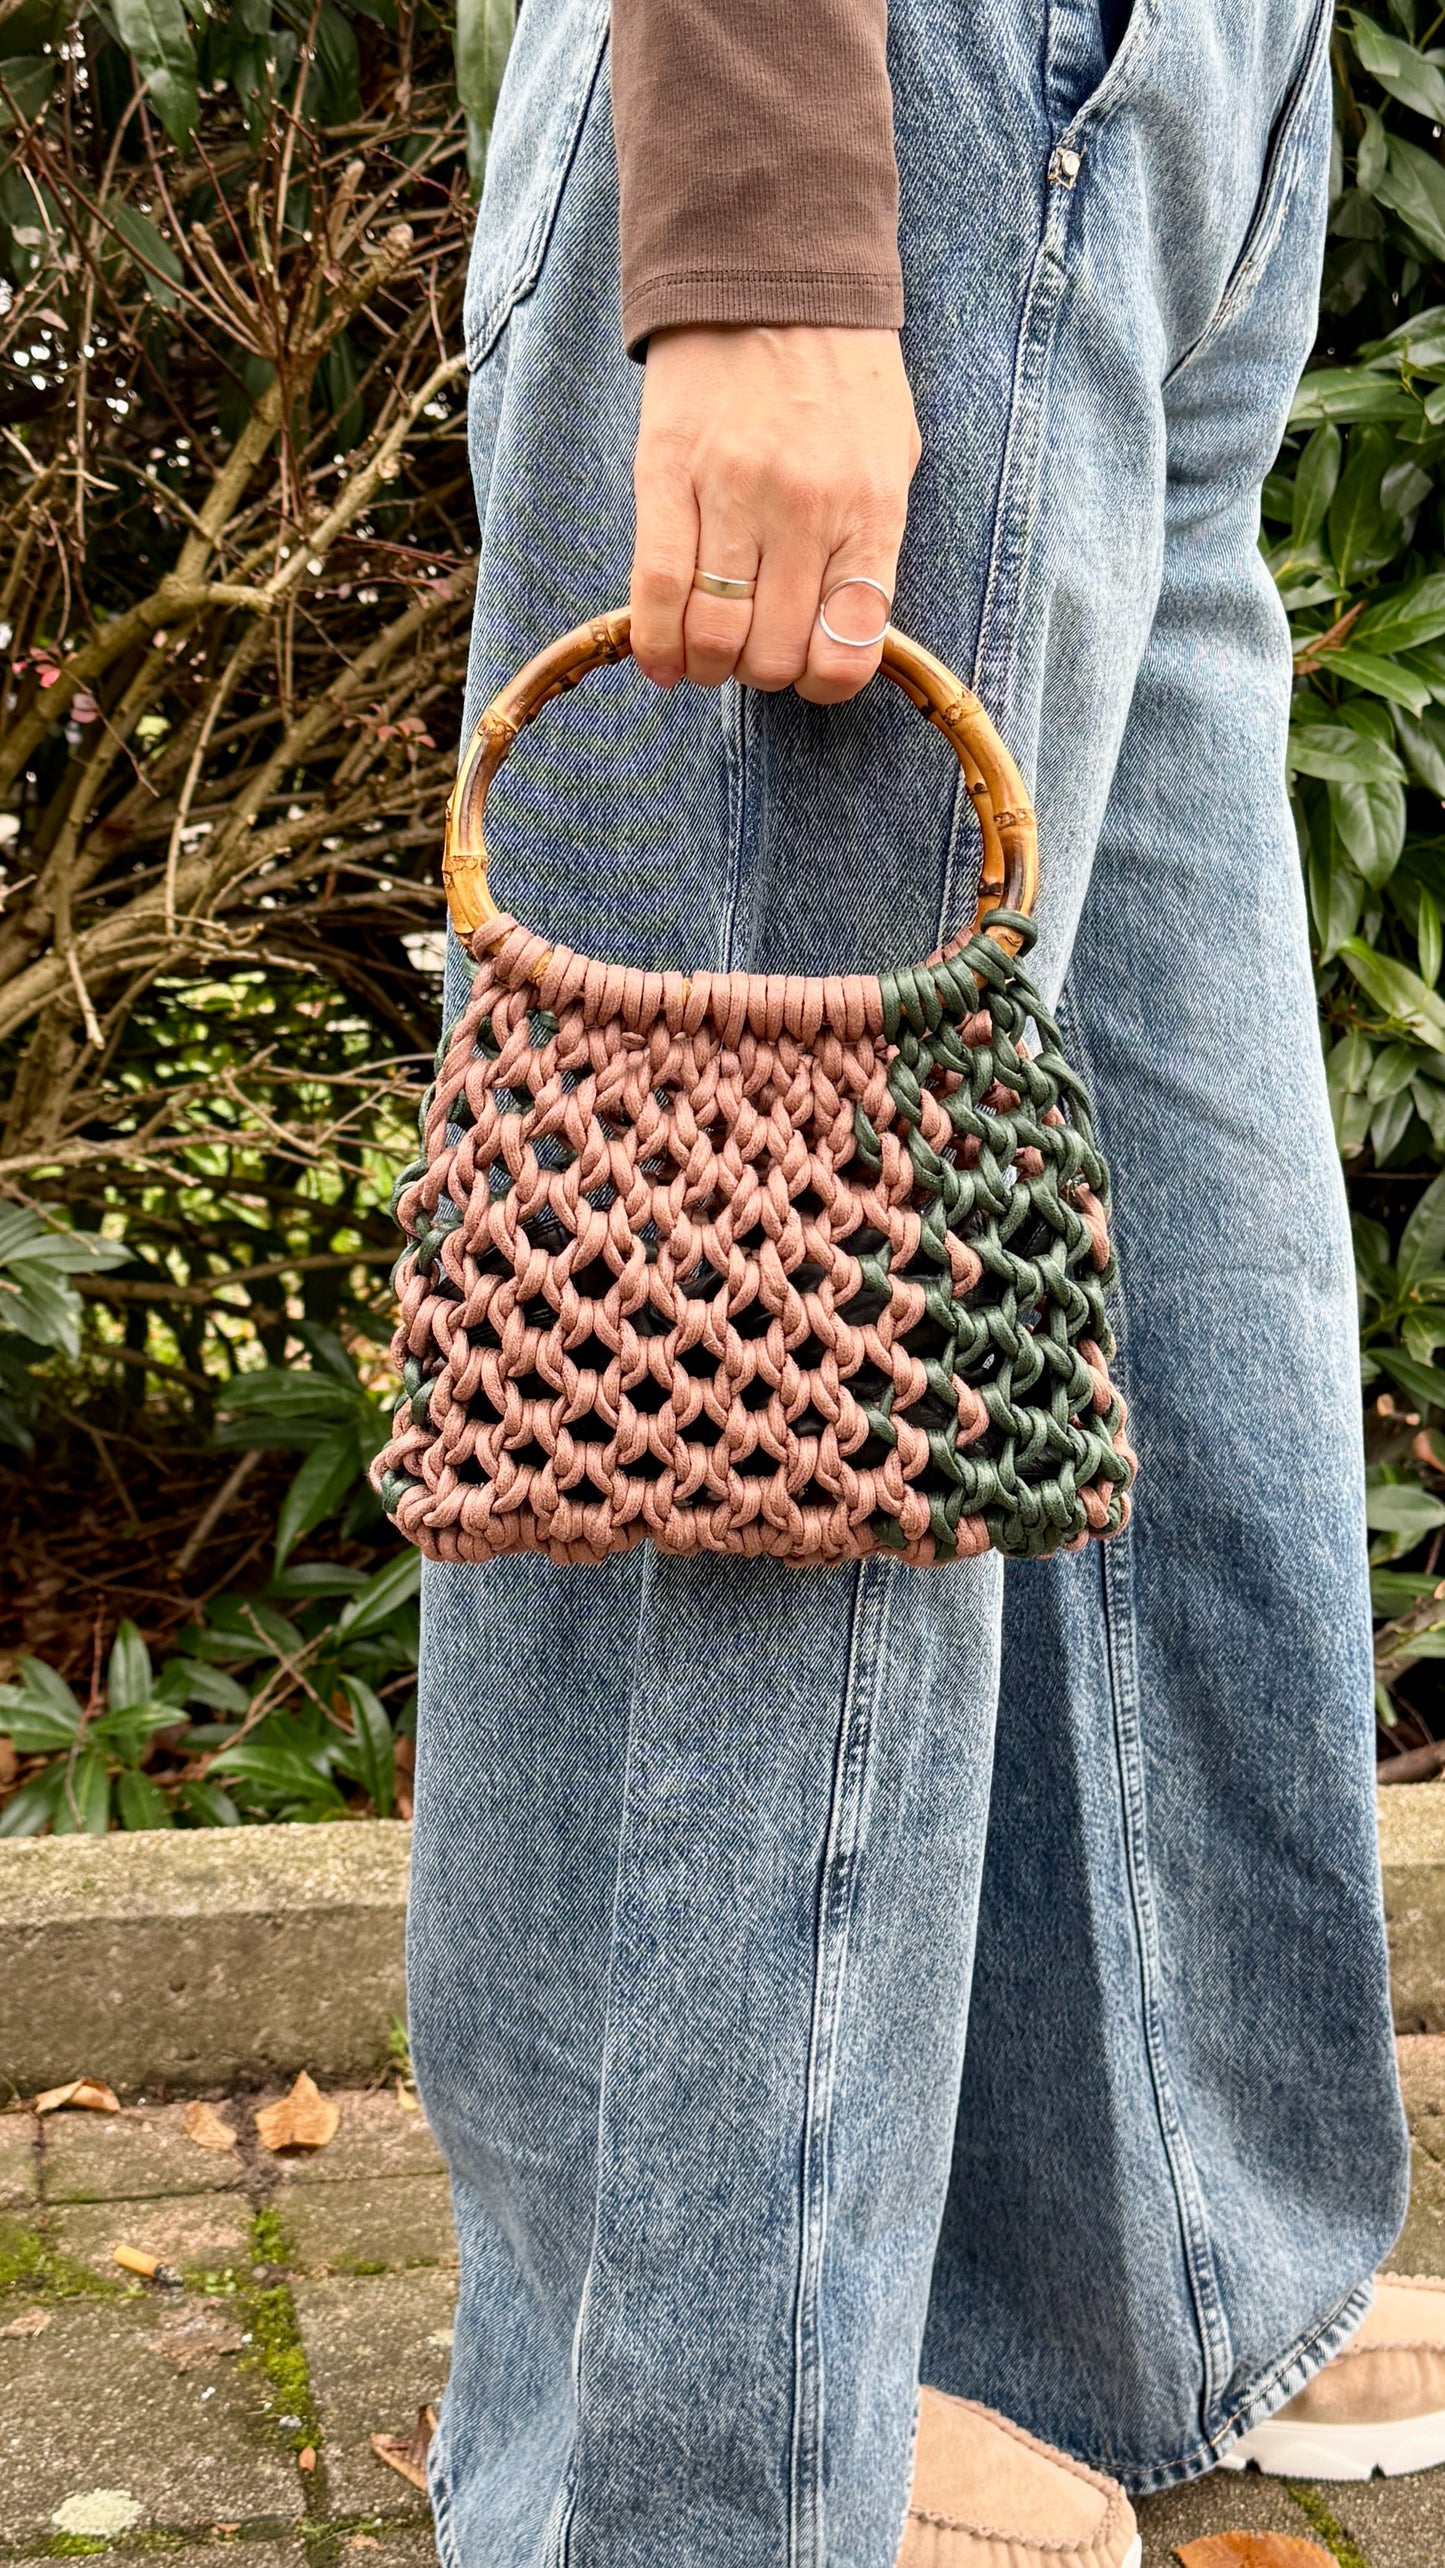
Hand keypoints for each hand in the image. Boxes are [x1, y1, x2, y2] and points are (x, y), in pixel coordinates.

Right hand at [629, 323, 920, 703]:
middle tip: (753, 647)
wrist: (772, 268)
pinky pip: (656, 591)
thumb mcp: (890, 455)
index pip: (848, 649)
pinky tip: (660, 662)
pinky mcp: (665, 477)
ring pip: (714, 635)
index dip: (823, 682)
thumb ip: (871, 544)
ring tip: (709, 648)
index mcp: (868, 511)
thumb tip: (844, 633)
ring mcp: (732, 495)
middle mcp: (804, 512)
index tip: (807, 669)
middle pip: (774, 655)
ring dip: (709, 662)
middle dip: (761, 670)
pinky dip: (656, 645)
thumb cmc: (841, 371)